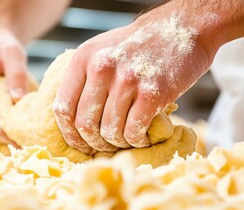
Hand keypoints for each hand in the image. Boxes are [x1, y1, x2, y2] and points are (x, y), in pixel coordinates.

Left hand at [53, 10, 216, 153]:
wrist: (180, 29)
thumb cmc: (137, 46)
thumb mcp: (101, 50)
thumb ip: (84, 78)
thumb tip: (72, 120)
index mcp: (83, 59)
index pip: (63, 108)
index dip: (69, 134)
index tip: (80, 144)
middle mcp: (101, 68)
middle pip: (85, 125)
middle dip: (94, 143)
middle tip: (105, 146)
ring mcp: (127, 80)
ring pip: (110, 132)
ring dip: (118, 143)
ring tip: (126, 138)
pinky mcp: (152, 93)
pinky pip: (134, 132)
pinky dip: (137, 141)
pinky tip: (142, 136)